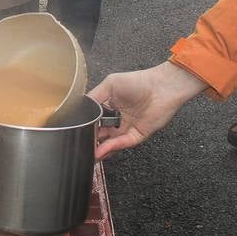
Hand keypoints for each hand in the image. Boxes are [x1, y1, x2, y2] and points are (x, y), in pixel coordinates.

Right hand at [88, 61, 207, 159]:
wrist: (162, 87)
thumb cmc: (139, 81)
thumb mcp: (110, 84)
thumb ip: (94, 97)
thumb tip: (80, 110)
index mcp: (109, 107)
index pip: (93, 121)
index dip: (84, 126)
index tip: (74, 132)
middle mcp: (117, 120)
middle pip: (100, 135)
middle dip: (90, 141)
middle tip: (78, 146)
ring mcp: (126, 129)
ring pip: (109, 144)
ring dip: (98, 149)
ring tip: (86, 154)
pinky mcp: (136, 136)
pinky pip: (122, 143)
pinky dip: (111, 147)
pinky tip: (100, 150)